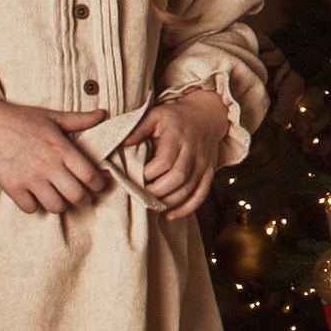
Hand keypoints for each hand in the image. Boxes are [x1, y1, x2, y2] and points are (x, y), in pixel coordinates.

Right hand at [0, 88, 106, 215]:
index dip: (99, 184)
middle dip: (83, 199)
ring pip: (56, 206)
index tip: (98, 185)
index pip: (90, 176)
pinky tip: (35, 196)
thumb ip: (80, 119)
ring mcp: (31, 179)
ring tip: (58, 197)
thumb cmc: (22, 120)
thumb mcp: (53, 117)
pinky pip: (31, 208)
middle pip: (77, 196)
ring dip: (60, 204)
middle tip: (81, 196)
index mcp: (62, 149)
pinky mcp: (13, 188)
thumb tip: (102, 114)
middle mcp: (49, 166)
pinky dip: (35, 205)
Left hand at [134, 84, 228, 217]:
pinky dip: (186, 209)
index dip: (149, 174)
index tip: (136, 177)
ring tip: (151, 206)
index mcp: (177, 136)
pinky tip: (171, 215)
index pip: (164, 161)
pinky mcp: (209, 173)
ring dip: (169, 202)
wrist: (207, 115)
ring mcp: (203, 163)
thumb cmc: (175, 117)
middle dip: (157, 191)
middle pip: (178, 178)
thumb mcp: (155, 115)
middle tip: (141, 195)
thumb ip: (137, 128)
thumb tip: (121, 143)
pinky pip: (201, 195)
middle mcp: (193, 151)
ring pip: (189, 190)